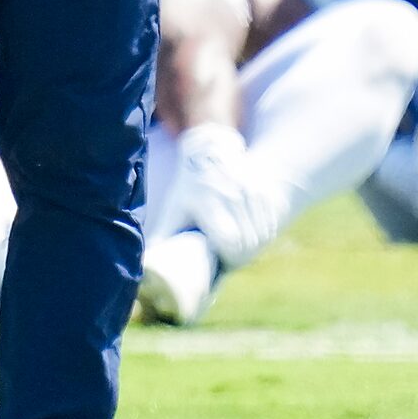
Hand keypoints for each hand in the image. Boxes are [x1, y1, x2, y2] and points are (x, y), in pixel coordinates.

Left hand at [168, 122, 287, 266]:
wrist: (210, 152)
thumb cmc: (188, 187)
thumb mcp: (173, 209)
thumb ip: (163, 238)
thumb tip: (147, 267)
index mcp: (208, 202)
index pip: (230, 241)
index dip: (230, 257)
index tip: (223, 261)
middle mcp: (231, 195)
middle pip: (249, 241)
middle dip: (243, 257)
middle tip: (233, 262)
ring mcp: (250, 192)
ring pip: (263, 234)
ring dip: (256, 248)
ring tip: (243, 253)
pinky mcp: (262, 191)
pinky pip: (270, 223)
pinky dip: (265, 235)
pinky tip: (256, 240)